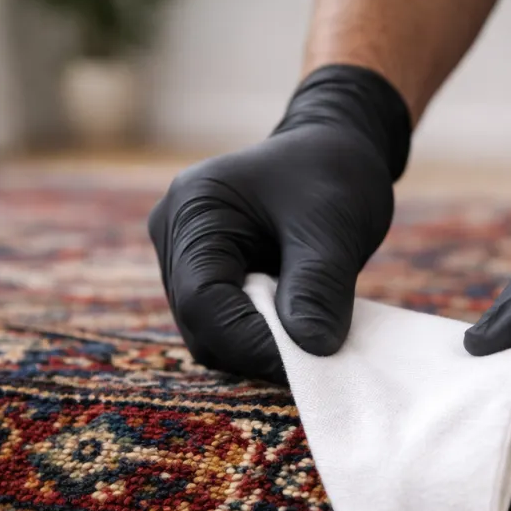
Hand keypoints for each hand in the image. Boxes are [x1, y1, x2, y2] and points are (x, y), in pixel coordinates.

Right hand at [148, 65, 410, 382]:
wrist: (336, 149)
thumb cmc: (333, 173)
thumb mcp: (334, 225)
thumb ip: (318, 286)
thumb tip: (312, 351)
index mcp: (194, 209)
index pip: (201, 300)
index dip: (250, 341)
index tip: (308, 360)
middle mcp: (175, 236)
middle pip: (201, 324)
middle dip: (257, 347)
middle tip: (317, 357)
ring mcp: (185, 259)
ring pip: (213, 333)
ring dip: (262, 345)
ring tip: (312, 333)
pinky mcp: (208, 277)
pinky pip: (228, 325)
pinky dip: (265, 336)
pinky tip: (301, 326)